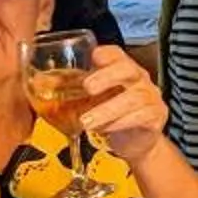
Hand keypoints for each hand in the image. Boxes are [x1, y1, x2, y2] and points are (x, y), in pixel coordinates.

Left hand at [78, 45, 167, 164]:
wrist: (136, 143)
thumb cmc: (111, 116)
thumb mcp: (91, 101)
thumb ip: (73, 92)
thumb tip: (41, 84)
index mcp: (122, 69)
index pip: (116, 54)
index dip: (105, 54)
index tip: (92, 59)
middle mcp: (139, 79)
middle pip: (127, 70)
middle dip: (106, 77)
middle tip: (87, 87)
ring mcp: (150, 97)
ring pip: (133, 98)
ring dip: (107, 109)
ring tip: (86, 121)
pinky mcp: (156, 117)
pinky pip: (141, 116)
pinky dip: (120, 123)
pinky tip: (104, 130)